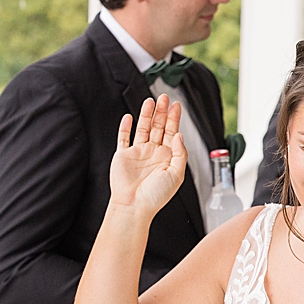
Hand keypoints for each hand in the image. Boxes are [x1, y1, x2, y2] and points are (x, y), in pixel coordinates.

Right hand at [111, 95, 187, 216]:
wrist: (134, 206)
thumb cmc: (157, 195)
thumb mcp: (177, 174)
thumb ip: (180, 153)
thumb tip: (179, 134)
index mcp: (168, 157)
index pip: (172, 133)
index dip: (174, 119)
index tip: (177, 105)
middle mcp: (153, 153)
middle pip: (159, 127)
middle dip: (162, 112)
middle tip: (165, 97)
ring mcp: (138, 153)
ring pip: (143, 129)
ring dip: (147, 115)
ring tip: (151, 101)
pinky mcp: (123, 156)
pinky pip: (123, 138)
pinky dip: (125, 127)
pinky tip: (129, 117)